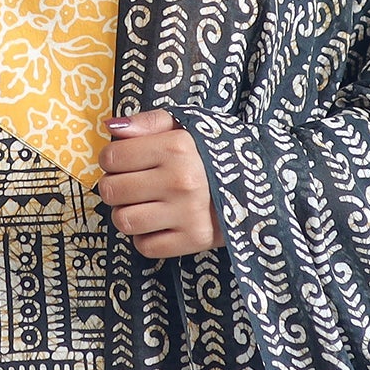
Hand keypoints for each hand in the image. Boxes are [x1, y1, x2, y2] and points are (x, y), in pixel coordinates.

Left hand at [97, 108, 225, 259]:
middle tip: (130, 184)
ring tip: (142, 204)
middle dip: (114, 186)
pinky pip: (145, 246)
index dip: (111, 159)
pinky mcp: (194, 239)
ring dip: (126, 213)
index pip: (112, 157)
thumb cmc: (213, 152)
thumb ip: (147, 122)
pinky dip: (146, 237)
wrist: (260, 182)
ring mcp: (188, 213)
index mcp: (176, 147)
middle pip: (112, 190)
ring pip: (124, 220)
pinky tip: (160, 223)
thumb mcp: (186, 125)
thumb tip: (110, 127)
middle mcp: (181, 180)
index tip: (122, 161)